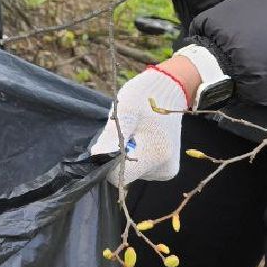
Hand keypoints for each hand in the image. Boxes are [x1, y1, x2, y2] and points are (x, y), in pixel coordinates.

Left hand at [89, 65, 190, 184]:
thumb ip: (112, 136)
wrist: (168, 91)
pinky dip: (136, 156)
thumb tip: (98, 157)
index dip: (108, 160)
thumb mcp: (124, 110)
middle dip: (118, 155)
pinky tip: (141, 138)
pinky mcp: (166, 170)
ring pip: (133, 172)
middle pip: (125, 174)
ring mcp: (166, 171)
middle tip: (125, 130)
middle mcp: (164, 169)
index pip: (119, 176)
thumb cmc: (143, 97)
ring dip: (127, 154)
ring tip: (134, 131)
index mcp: (156, 154)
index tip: (109, 140)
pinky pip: (141, 169)